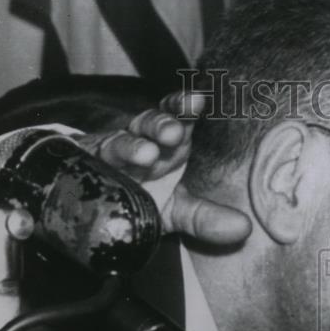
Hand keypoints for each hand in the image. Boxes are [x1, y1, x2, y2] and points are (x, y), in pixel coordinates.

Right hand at [78, 91, 251, 245]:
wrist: (98, 207)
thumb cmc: (144, 198)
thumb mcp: (177, 211)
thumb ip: (206, 218)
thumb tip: (244, 229)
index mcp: (168, 145)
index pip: (178, 117)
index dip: (186, 106)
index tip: (199, 101)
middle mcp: (141, 141)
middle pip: (150, 122)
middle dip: (161, 124)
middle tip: (174, 133)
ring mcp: (112, 151)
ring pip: (121, 140)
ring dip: (134, 144)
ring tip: (147, 154)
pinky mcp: (85, 163)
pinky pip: (90, 158)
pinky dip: (96, 160)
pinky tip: (100, 164)